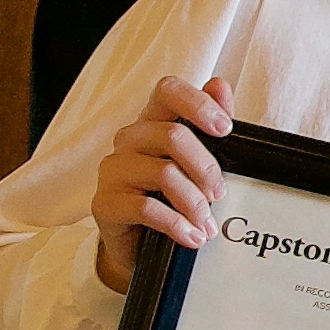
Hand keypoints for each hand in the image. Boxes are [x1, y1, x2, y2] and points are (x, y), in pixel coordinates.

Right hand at [92, 74, 234, 292]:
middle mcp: (128, 140)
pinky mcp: (104, 202)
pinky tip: (192, 237)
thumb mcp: (197, 161)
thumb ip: (210, 125)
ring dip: (195, 203)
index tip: (225, 129)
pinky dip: (177, 224)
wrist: (140, 244)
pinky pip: (146, 208)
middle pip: (173, 135)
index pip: (167, 91)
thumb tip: (219, 85)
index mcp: (152, 123)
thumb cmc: (171, 195)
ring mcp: (112, 170)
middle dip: (206, 168)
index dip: (198, 103)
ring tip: (207, 223)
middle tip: (220, 194)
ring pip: (164, 173)